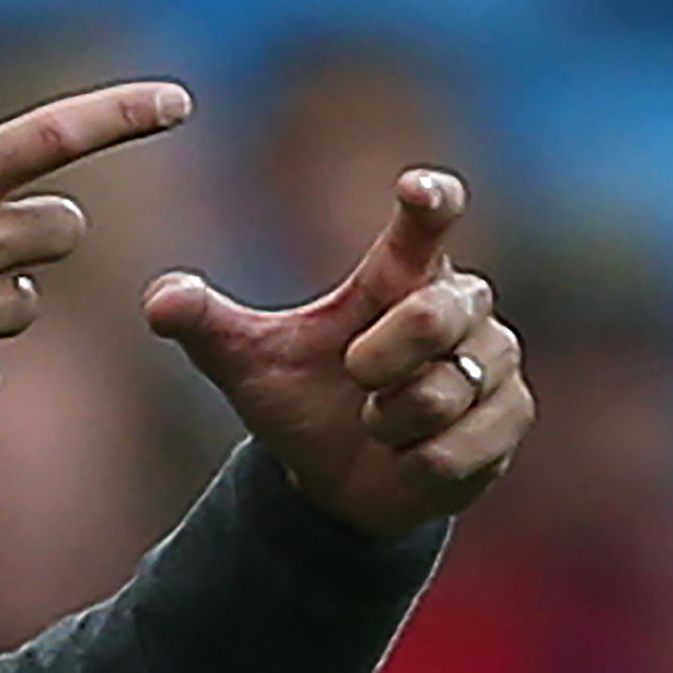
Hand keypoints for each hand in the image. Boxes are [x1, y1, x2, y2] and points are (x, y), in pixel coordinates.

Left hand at [142, 170, 528, 541]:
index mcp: (401, 274)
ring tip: (378, 423)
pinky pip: (461, 446)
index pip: (428, 224)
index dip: (430, 202)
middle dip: (384, 355)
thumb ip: (204, 325)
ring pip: (448, 389)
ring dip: (394, 421)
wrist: (338, 483)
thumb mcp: (245, 365)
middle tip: (356, 378)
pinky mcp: (511, 419)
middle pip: (436, 312)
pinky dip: (418, 462)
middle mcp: (462, 305)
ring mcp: (496, 360)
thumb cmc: (300, 401)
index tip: (419, 189)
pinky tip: (407, 457)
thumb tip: (160, 300)